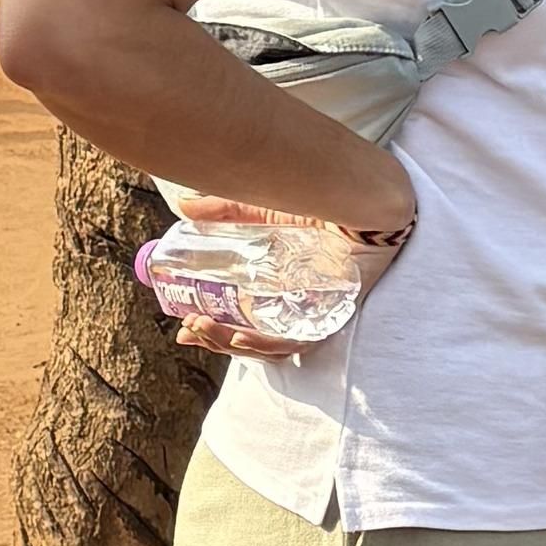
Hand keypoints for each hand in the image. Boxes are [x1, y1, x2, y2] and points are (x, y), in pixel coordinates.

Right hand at [160, 198, 412, 362]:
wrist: (362, 198)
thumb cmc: (321, 205)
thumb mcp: (265, 209)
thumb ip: (227, 210)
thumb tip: (185, 208)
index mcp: (278, 293)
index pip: (241, 323)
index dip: (211, 331)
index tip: (182, 327)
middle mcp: (296, 309)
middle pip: (253, 341)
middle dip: (216, 341)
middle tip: (190, 328)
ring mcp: (316, 314)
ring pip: (273, 347)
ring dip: (236, 343)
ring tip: (208, 331)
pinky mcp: (334, 313)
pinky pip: (303, 339)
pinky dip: (271, 341)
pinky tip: (244, 336)